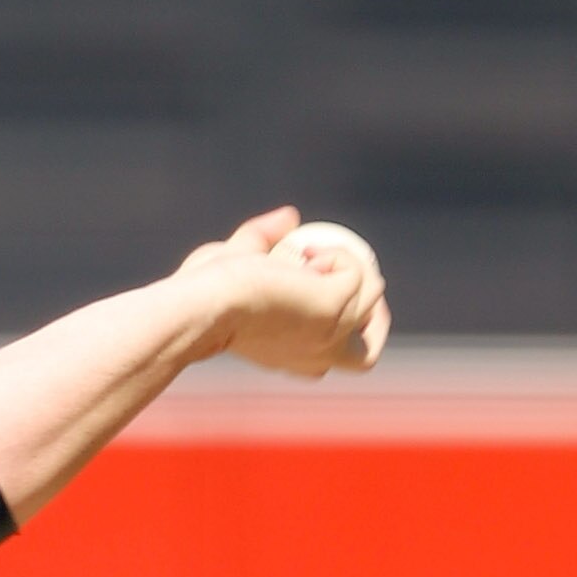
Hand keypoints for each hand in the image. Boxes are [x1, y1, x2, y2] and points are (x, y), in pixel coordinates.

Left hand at [181, 207, 389, 378]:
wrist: (203, 304)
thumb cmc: (204, 292)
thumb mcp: (240, 260)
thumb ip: (264, 238)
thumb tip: (290, 217)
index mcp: (296, 359)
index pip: (339, 358)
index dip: (347, 324)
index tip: (325, 285)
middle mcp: (319, 357)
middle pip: (368, 353)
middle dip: (372, 309)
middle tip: (344, 271)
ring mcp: (332, 336)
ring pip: (374, 296)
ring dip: (348, 265)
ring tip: (306, 258)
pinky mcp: (336, 310)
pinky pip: (358, 271)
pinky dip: (336, 254)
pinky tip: (304, 256)